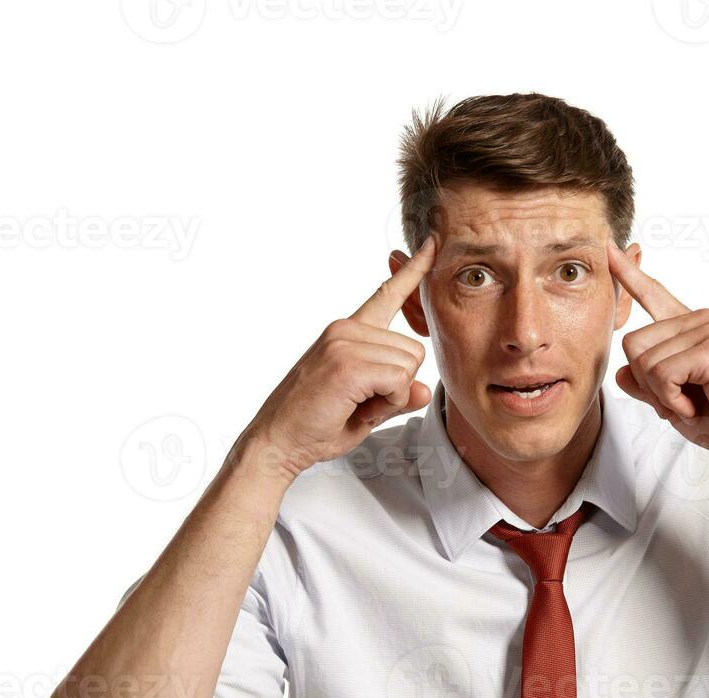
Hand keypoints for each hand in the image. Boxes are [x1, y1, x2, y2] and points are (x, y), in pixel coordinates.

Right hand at [238, 236, 435, 479]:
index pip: (387, 294)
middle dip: (399, 385)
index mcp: (349, 332)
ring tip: (355, 405)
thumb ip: (397, 394)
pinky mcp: (346, 363)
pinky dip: (388, 403)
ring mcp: (344, 343)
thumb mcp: (366, 408)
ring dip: (393, 395)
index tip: (433, 244)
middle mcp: (346, 329)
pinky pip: (399, 380)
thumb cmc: (314, 426)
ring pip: (410, 364)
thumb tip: (425, 391)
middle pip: (414, 350)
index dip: (414, 271)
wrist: (276, 442)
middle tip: (362, 402)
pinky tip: (356, 408)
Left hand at [608, 241, 708, 466]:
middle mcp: (699, 320)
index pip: (653, 295)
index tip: (610, 248)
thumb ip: (647, 386)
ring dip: (661, 393)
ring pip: (643, 360)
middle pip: (631, 343)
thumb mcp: (672, 403)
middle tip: (682, 398)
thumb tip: (622, 373)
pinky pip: (660, 373)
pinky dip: (671, 399)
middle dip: (647, 382)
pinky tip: (695, 404)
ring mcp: (707, 329)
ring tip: (693, 401)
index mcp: (690, 328)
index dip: (628, 274)